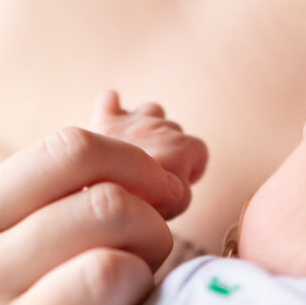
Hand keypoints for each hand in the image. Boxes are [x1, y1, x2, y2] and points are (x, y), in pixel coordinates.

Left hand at [91, 89, 207, 217]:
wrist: (106, 189)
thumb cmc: (143, 200)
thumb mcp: (178, 204)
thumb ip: (185, 191)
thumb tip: (178, 184)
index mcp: (182, 148)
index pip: (200, 152)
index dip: (191, 170)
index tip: (178, 184)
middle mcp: (160, 127)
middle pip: (175, 130)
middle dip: (169, 148)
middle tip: (155, 172)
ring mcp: (132, 121)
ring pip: (150, 110)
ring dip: (148, 124)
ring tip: (138, 146)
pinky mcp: (105, 120)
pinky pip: (109, 100)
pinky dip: (110, 106)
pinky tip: (110, 119)